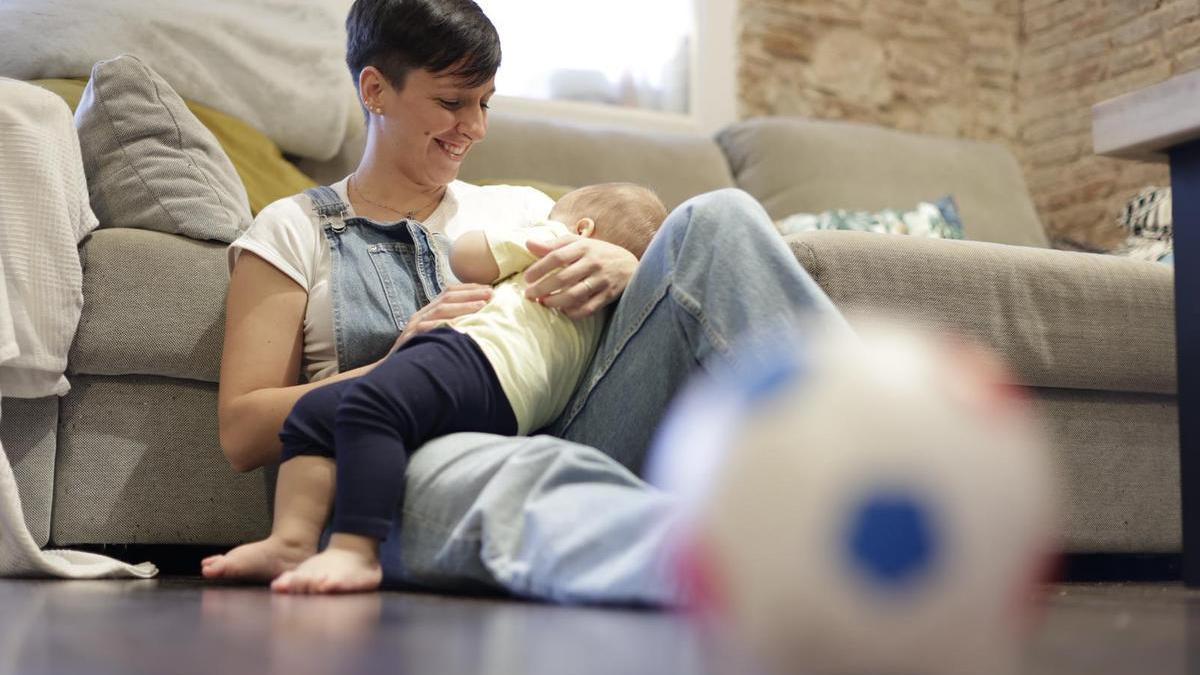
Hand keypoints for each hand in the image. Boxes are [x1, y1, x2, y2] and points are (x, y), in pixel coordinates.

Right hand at [385, 284, 492, 354]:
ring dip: (463, 307)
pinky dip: (444, 325)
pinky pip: (428, 328)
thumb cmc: (418, 355)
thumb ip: (450, 326)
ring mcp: (414, 325)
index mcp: (427, 312)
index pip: (449, 292)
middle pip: (447, 297)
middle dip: (471, 294)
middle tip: (491, 294)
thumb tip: (477, 322)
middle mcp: (421, 315)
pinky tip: (460, 325)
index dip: (470, 288)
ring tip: (482, 307)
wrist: (391, 371)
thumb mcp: (434, 336)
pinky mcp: (410, 338)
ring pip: (440, 310)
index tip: (489, 289)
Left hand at [523, 235, 637, 319]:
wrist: (630, 264)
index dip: (539, 268)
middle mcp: (593, 263)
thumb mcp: (578, 243)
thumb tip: (528, 244)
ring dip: (555, 302)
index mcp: (584, 247)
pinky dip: (573, 312)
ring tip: (543, 302)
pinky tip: (563, 310)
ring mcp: (602, 280)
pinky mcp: (608, 295)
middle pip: (563, 278)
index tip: (527, 278)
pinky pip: (588, 308)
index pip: (557, 256)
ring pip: (574, 295)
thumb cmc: (597, 253)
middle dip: (542, 288)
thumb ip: (553, 245)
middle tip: (529, 294)